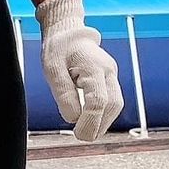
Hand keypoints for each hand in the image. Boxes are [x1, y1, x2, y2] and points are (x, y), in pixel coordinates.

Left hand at [35, 0, 123, 141]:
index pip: (99, 100)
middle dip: (100, 124)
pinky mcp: (110, 79)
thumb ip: (63, 95)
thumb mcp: (52, 70)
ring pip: (116, 104)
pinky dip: (103, 114)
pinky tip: (90, 121)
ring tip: (85, 131)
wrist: (68, 32)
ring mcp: (111, 74)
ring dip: (103, 121)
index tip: (78, 134)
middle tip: (82, 136)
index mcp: (94, 66)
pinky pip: (112, 100)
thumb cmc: (58, 50)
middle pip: (114, 104)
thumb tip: (73, 119)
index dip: (90, 121)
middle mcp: (108, 70)